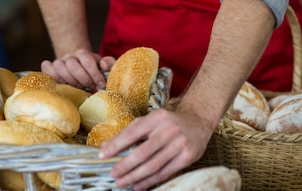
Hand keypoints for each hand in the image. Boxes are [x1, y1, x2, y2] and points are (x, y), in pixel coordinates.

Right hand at [41, 48, 114, 90]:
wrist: (77, 63)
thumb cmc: (92, 68)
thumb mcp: (102, 65)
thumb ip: (109, 63)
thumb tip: (104, 65)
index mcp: (83, 53)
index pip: (88, 61)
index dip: (95, 75)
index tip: (101, 85)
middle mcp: (70, 55)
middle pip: (72, 64)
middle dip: (83, 79)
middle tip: (89, 87)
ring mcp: (59, 61)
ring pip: (59, 66)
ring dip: (69, 80)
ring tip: (78, 87)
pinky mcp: (50, 67)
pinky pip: (46, 68)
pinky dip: (52, 75)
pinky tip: (62, 84)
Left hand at [98, 107, 212, 189]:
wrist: (198, 120)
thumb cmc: (169, 121)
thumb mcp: (151, 120)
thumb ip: (130, 131)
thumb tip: (107, 145)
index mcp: (156, 118)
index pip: (132, 132)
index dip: (116, 145)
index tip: (103, 155)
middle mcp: (168, 129)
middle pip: (142, 152)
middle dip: (125, 165)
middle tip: (113, 174)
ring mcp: (179, 143)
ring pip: (153, 165)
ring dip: (135, 176)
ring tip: (122, 182)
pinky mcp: (188, 156)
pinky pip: (165, 172)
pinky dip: (150, 181)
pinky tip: (138, 185)